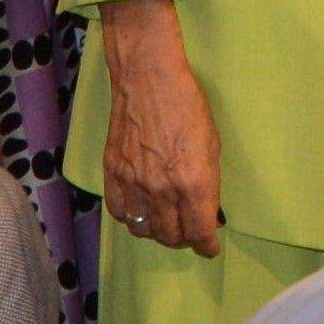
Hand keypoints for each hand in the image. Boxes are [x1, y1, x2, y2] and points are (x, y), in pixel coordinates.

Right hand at [95, 3, 222, 255]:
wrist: (147, 78)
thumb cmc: (188, 105)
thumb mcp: (212, 145)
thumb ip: (208, 183)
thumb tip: (206, 210)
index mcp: (194, 182)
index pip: (199, 232)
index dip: (207, 245)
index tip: (209, 246)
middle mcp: (162, 189)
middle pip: (171, 236)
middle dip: (185, 238)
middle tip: (190, 230)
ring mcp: (133, 183)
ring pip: (143, 229)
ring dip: (157, 231)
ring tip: (165, 221)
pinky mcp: (112, 173)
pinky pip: (119, 213)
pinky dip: (131, 218)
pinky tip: (140, 209)